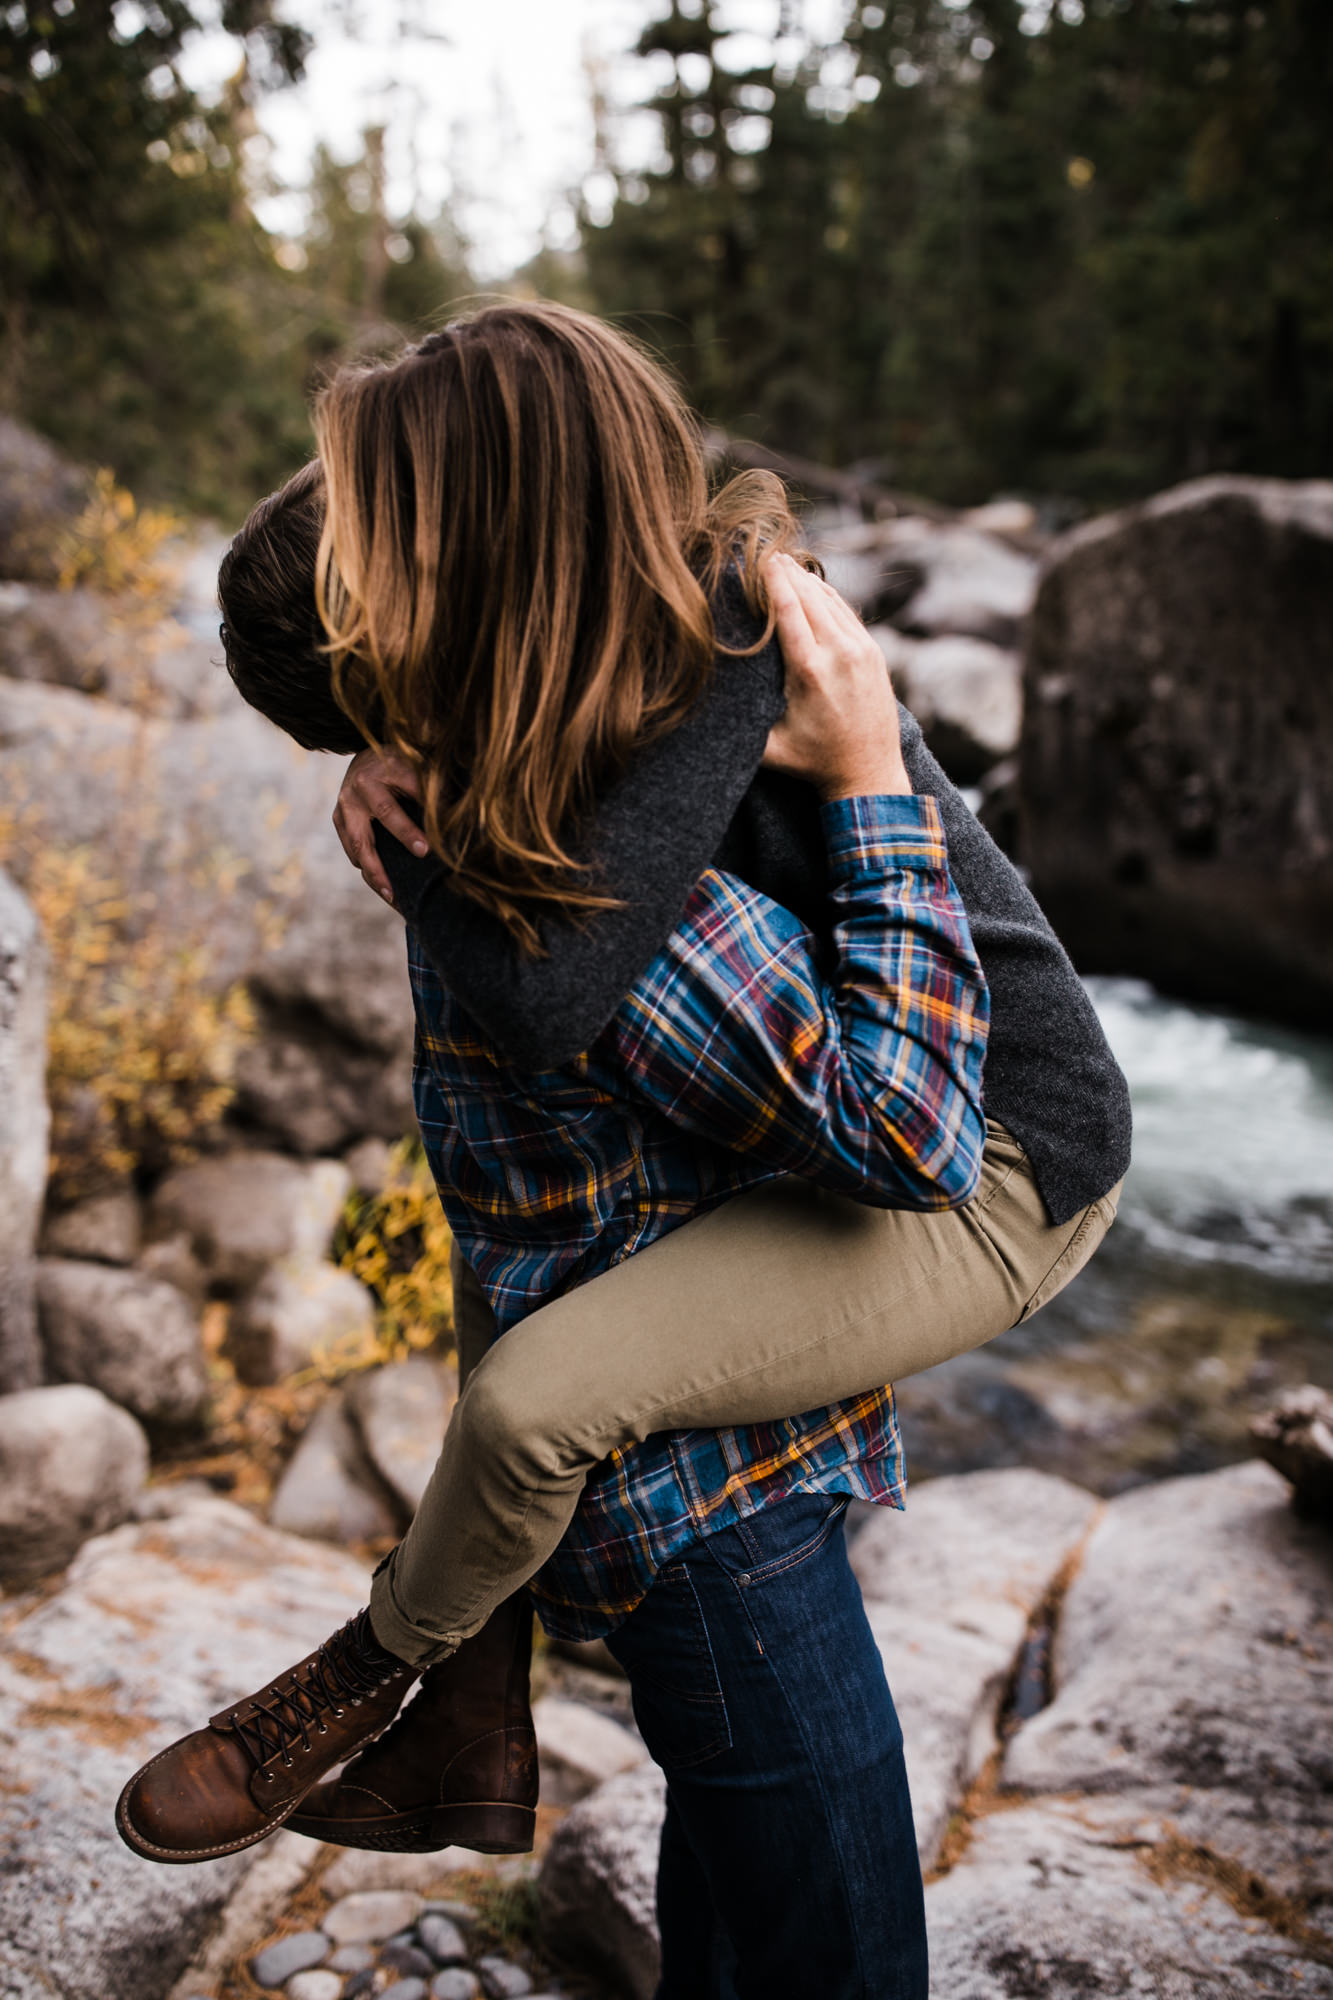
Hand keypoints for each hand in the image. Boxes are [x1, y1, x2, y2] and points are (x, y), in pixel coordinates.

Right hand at [333, 746, 428, 904]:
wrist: (370, 756)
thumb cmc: (404, 764)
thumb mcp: (421, 769)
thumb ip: (435, 792)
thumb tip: (458, 818)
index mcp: (379, 774)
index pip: (396, 806)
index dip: (408, 831)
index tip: (425, 851)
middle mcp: (357, 791)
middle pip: (370, 830)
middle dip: (386, 859)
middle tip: (401, 886)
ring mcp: (344, 807)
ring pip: (357, 846)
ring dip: (374, 874)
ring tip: (392, 897)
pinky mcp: (339, 820)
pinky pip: (352, 850)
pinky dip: (367, 869)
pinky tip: (383, 886)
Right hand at [761, 554, 910, 800]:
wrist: (869, 773)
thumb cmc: (813, 762)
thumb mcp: (770, 746)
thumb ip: (742, 720)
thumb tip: (703, 703)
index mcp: (810, 672)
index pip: (788, 611)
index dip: (773, 581)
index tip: (760, 560)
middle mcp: (839, 654)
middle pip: (809, 598)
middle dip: (787, 574)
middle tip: (767, 552)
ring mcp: (861, 650)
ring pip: (830, 601)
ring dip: (807, 580)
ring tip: (786, 564)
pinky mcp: (873, 653)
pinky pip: (847, 613)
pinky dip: (828, 596)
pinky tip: (813, 587)